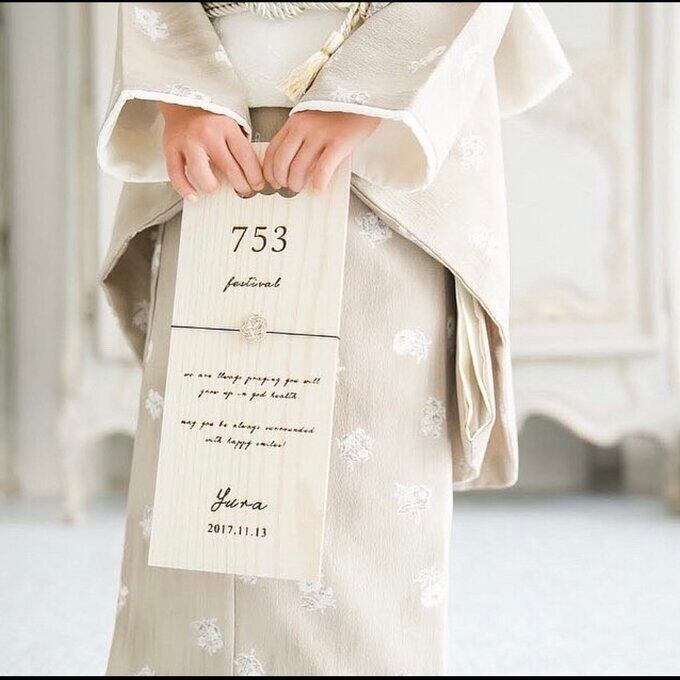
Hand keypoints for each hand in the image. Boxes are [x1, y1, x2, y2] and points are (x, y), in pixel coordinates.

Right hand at [159, 103, 263, 199]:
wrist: (181, 100)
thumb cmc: (208, 115)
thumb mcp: (231, 123)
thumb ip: (239, 145)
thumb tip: (252, 172)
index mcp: (226, 127)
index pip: (245, 157)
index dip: (254, 175)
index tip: (257, 184)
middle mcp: (207, 134)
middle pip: (228, 167)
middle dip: (240, 185)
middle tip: (243, 190)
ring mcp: (188, 142)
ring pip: (201, 173)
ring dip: (212, 186)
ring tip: (217, 188)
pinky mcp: (171, 148)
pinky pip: (177, 174)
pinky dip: (185, 188)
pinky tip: (194, 195)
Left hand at [263, 111, 380, 193]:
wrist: (366, 100)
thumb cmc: (339, 114)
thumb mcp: (312, 120)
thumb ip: (300, 136)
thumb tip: (291, 165)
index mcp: (294, 122)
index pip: (273, 150)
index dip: (270, 171)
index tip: (273, 182)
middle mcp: (303, 127)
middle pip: (282, 161)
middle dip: (282, 179)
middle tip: (288, 187)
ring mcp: (321, 134)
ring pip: (299, 167)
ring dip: (296, 183)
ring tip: (300, 189)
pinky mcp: (339, 142)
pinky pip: (323, 168)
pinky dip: (319, 183)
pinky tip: (318, 189)